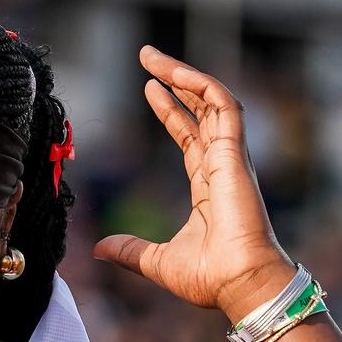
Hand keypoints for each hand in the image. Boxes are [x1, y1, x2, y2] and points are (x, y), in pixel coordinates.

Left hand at [95, 46, 291, 317]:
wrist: (240, 284)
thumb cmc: (211, 278)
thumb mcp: (155, 261)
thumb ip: (130, 250)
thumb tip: (100, 249)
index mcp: (209, 185)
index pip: (190, 136)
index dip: (171, 111)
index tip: (150, 89)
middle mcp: (222, 165)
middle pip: (201, 109)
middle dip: (176, 81)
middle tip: (148, 57)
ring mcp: (231, 157)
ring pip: (212, 99)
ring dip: (184, 74)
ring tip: (153, 57)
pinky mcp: (236, 154)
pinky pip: (222, 105)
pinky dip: (201, 85)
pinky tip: (176, 73)